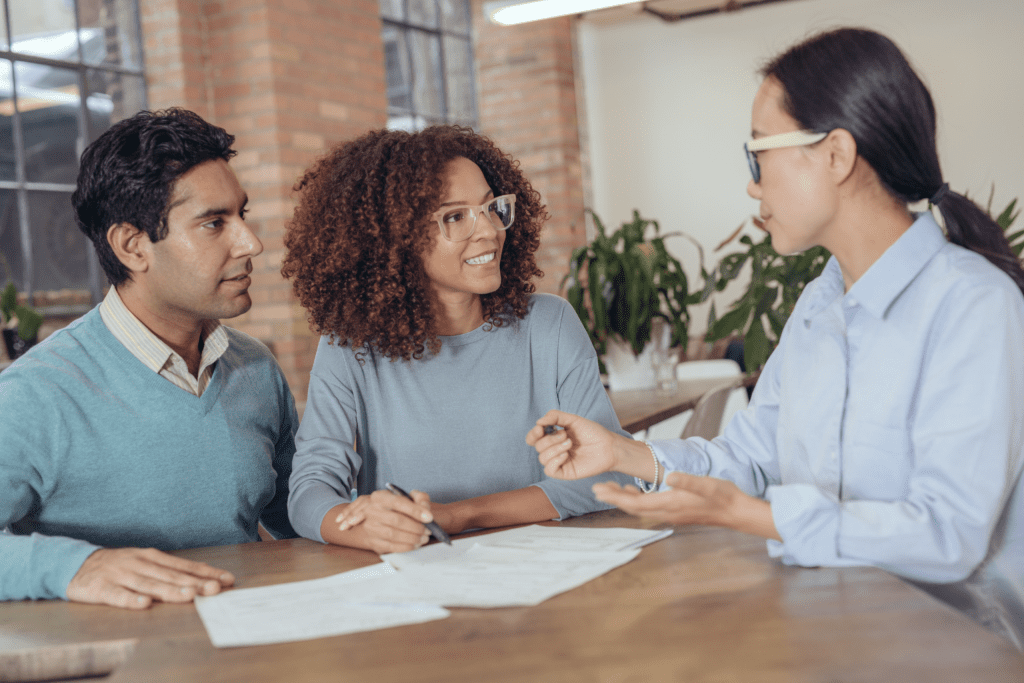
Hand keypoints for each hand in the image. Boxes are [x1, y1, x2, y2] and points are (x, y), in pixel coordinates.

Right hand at [65, 547, 234, 609]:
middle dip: (194, 582)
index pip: (184, 566)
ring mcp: (120, 575)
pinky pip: (117, 595)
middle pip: (170, 575)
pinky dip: (130, 600)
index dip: (206, 573)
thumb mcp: (145, 563)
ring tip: (188, 595)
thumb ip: (169, 571)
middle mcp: (139, 564)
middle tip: (215, 589)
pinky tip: (144, 604)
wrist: (76, 564)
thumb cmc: (119, 566)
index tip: (227, 579)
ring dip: (169, 590)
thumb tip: (201, 577)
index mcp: (152, 557)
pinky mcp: (101, 588)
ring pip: (148, 584)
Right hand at [331, 489, 433, 553]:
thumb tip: (425, 509)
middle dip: (416, 527)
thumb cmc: (396, 508)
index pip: (398, 502)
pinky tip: (415, 544)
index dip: (415, 510)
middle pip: (396, 520)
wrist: (378, 519)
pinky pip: (391, 547)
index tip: (429, 517)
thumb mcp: (408, 497)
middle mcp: (371, 511)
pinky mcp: (373, 542)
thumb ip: (419, 498)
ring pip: (393, 535)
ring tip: (424, 537)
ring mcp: (370, 528)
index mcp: (380, 497)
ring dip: (412, 538)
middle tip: (428, 530)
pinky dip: (406, 547)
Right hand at [526, 410, 619, 479]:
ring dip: (554, 448)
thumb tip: (538, 422)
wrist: (608, 446)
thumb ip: (555, 416)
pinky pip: (549, 470)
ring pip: (542, 458)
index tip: (541, 428)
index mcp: (554, 437)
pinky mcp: (564, 472)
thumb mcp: (573, 420)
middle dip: (550, 439)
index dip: (533, 434)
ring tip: (570, 444)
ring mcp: (559, 462)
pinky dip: (555, 460)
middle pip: (538, 447)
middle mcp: (554, 450)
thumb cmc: (593, 432)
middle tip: (566, 435)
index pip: (533, 438)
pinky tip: (566, 455)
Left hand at [592, 472, 779, 539]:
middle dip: (614, 498)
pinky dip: (637, 500)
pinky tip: (635, 492)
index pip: (635, 502)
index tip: (600, 490)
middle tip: (597, 489)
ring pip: (640, 508)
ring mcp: (671, 513)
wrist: (736, 511)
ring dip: (623, 499)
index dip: (616, 496)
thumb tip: (670, 477)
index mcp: (670, 503)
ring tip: (610, 490)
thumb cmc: (722, 496)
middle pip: (633, 507)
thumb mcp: (706, 484)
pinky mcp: (675, 511)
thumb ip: (688, 480)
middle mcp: (667, 511)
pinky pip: (649, 507)